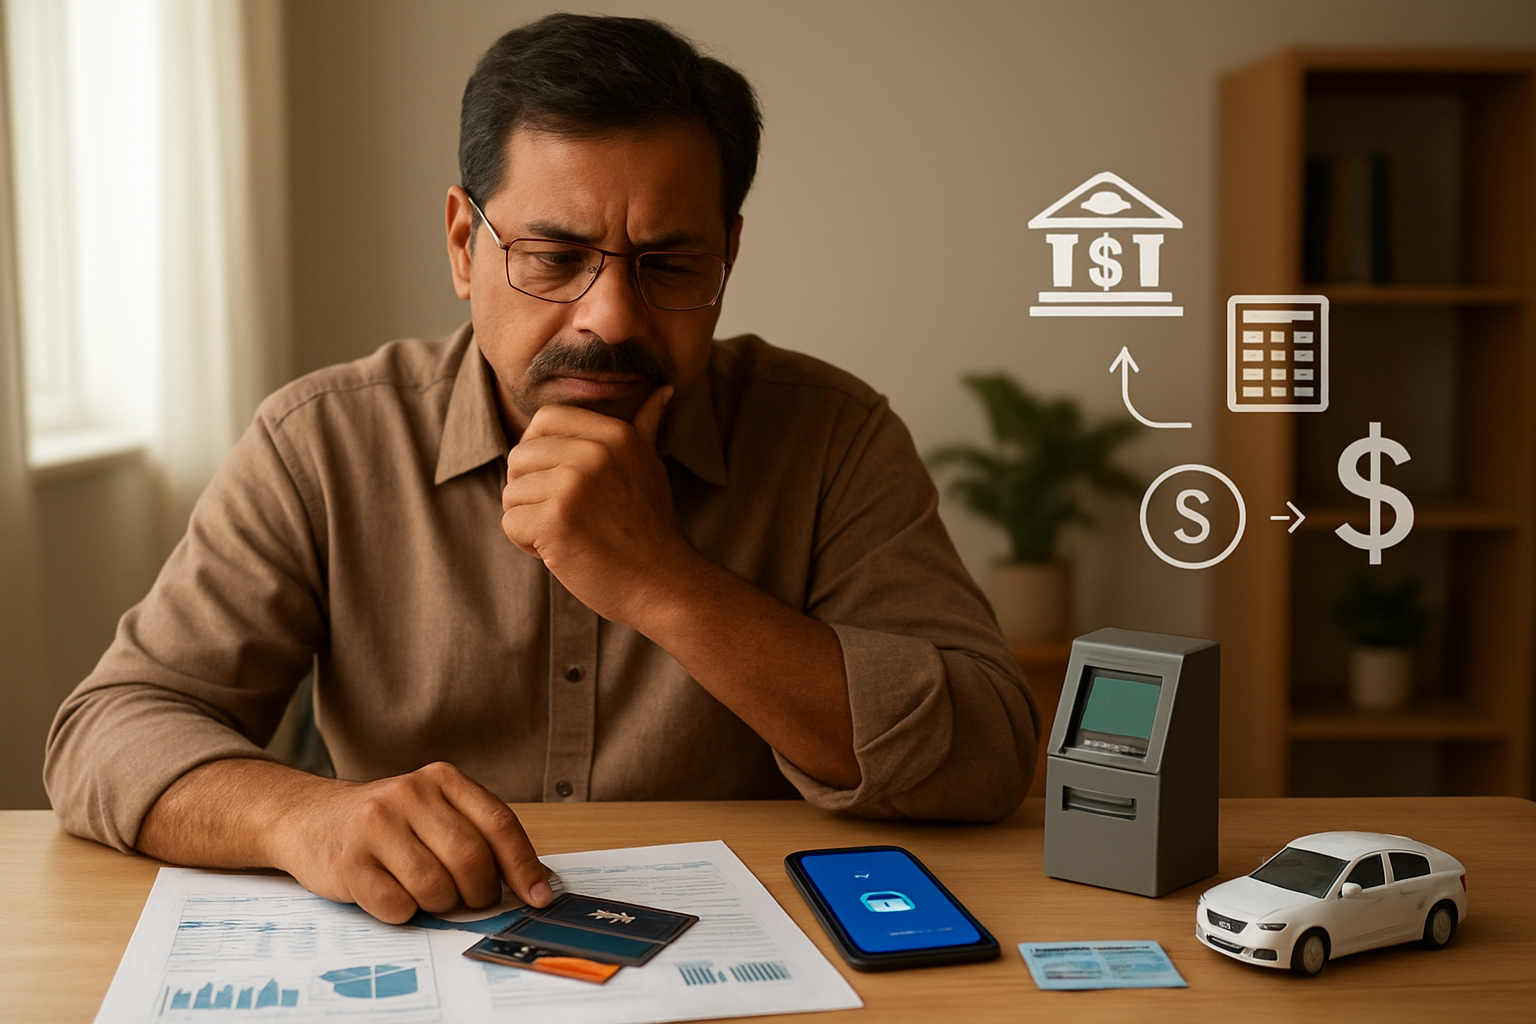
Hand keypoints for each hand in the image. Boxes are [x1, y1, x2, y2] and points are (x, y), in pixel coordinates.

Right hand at [268, 761, 549, 923]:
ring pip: (435, 887)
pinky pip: (397, 906)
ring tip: (424, 892)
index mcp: (442, 779)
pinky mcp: (349, 860)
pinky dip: (404, 913)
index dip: (523, 867)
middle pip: (471, 860)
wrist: (308, 818)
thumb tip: (534, 883)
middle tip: (467, 899)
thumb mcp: (433, 812)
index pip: (499, 824)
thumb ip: (477, 835)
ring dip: (438, 905)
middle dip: (477, 893)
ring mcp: (376, 825)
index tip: (539, 898)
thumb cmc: (386, 823)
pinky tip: (392, 894)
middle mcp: (410, 794)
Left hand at [501, 385, 697, 624]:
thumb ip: (645, 426)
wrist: (662, 583)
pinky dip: (528, 545)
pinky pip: (510, 523)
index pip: (544, 420)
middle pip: (519, 457)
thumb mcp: (650, 466)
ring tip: (569, 534)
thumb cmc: (650, 528)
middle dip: (532, 492)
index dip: (539, 452)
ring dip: (530, 520)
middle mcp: (594, 453)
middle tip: (570, 517)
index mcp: (615, 434)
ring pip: (511, 492)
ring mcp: (574, 485)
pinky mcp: (556, 520)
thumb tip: (663, 390)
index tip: (563, 483)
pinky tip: (562, 551)